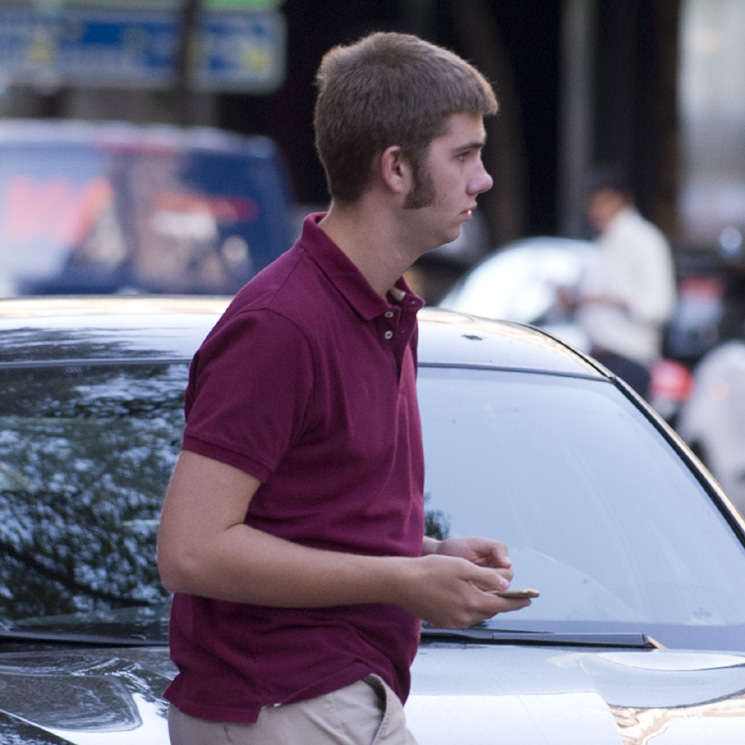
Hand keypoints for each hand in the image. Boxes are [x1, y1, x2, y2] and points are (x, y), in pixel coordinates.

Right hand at [403, 538, 527, 627]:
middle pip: (490, 610)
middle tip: (510, 594)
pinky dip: (471, 608)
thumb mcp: (461, 567)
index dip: (517, 602)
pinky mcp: (443, 622)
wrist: (401, 583)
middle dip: (501, 602)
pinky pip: (464, 617)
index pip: (502, 604)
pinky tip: (467, 598)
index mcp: (472, 602)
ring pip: (477, 614)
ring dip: (484, 605)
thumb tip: (505, 585)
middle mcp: (465, 617)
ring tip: (489, 594)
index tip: (529, 600)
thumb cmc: (431, 570)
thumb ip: (485, 576)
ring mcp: (453, 622)